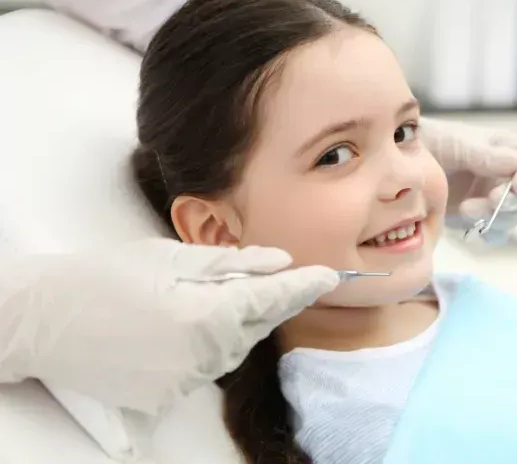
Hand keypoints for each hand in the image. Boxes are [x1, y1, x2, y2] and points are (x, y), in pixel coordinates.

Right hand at [0, 239, 337, 413]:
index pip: (272, 298)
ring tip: (208, 298)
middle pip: (256, 326)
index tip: (330, 276)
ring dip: (235, 324)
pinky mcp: (167, 398)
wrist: (46, 319)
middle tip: (271, 279)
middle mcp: (203, 355)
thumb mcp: (170, 259)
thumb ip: (231, 264)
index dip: (303, 285)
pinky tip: (183, 326)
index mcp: (207, 314)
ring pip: (233, 349)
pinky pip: (205, 369)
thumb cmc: (105, 278)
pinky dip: (207, 346)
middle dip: (268, 302)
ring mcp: (185, 382)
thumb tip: (278, 261)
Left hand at [421, 117, 516, 240]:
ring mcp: (492, 198)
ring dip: (494, 217)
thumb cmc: (435, 141)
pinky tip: (473, 230)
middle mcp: (506, 176)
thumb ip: (486, 154)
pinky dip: (488, 234)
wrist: (404, 161)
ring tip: (465, 209)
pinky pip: (494, 232)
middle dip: (508, 200)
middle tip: (489, 199)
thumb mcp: (459, 142)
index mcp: (508, 151)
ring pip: (510, 217)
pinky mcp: (477, 217)